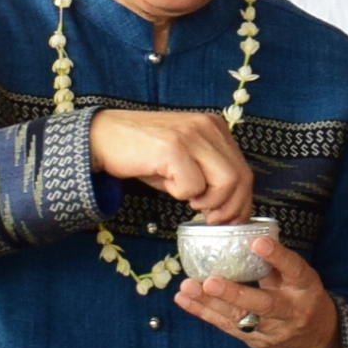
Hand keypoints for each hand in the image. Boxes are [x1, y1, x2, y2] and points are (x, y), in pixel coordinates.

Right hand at [90, 108, 255, 223]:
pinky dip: (181, 195)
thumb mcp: (184, 162)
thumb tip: (230, 212)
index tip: (230, 221)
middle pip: (240, 178)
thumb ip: (209, 178)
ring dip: (208, 202)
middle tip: (210, 220)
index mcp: (215, 128)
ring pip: (225, 182)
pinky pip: (193, 186)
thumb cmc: (144, 155)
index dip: (242, 202)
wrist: (103, 138)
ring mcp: (191, 135)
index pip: (244, 171)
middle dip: (229, 208)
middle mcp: (208, 127)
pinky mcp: (173, 148)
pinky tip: (167, 184)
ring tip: (187, 200)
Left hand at [178, 233, 336, 347]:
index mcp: (305, 287)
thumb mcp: (300, 279)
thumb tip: (244, 237)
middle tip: (211, 282)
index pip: (294, 269)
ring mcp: (272, 330)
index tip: (258, 242)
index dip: (277, 256)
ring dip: (210, 303)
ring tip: (187, 287)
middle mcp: (291, 311)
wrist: (316, 340)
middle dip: (235, 294)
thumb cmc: (303, 297)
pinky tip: (184, 300)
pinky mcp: (255, 341)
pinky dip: (203, 312)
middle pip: (263, 304)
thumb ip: (276, 263)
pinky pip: (227, 326)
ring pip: (239, 318)